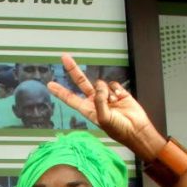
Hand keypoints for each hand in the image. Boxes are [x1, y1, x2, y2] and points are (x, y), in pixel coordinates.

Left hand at [48, 53, 165, 159]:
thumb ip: (99, 101)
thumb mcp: (103, 118)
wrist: (136, 129)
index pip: (70, 98)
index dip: (60, 91)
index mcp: (87, 110)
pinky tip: (121, 100)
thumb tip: (100, 86)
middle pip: (81, 82)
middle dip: (73, 70)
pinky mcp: (118, 92)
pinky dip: (117, 91)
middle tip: (64, 57)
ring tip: (114, 105)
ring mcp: (106, 96)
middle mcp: (95, 101)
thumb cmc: (118, 129)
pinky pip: (113, 84)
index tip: (50, 84)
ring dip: (107, 92)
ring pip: (101, 84)